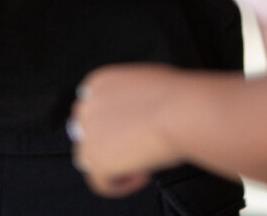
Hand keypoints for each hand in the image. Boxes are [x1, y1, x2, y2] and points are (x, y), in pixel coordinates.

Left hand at [69, 63, 181, 196]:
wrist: (180, 111)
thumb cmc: (175, 95)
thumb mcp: (144, 82)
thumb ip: (128, 96)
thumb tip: (136, 113)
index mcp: (98, 83)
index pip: (91, 109)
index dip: (112, 124)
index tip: (134, 131)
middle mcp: (87, 106)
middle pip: (86, 133)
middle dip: (108, 144)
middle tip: (136, 148)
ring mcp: (89, 135)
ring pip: (89, 159)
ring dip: (112, 165)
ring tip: (142, 161)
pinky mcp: (97, 161)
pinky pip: (100, 183)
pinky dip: (121, 185)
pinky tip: (144, 174)